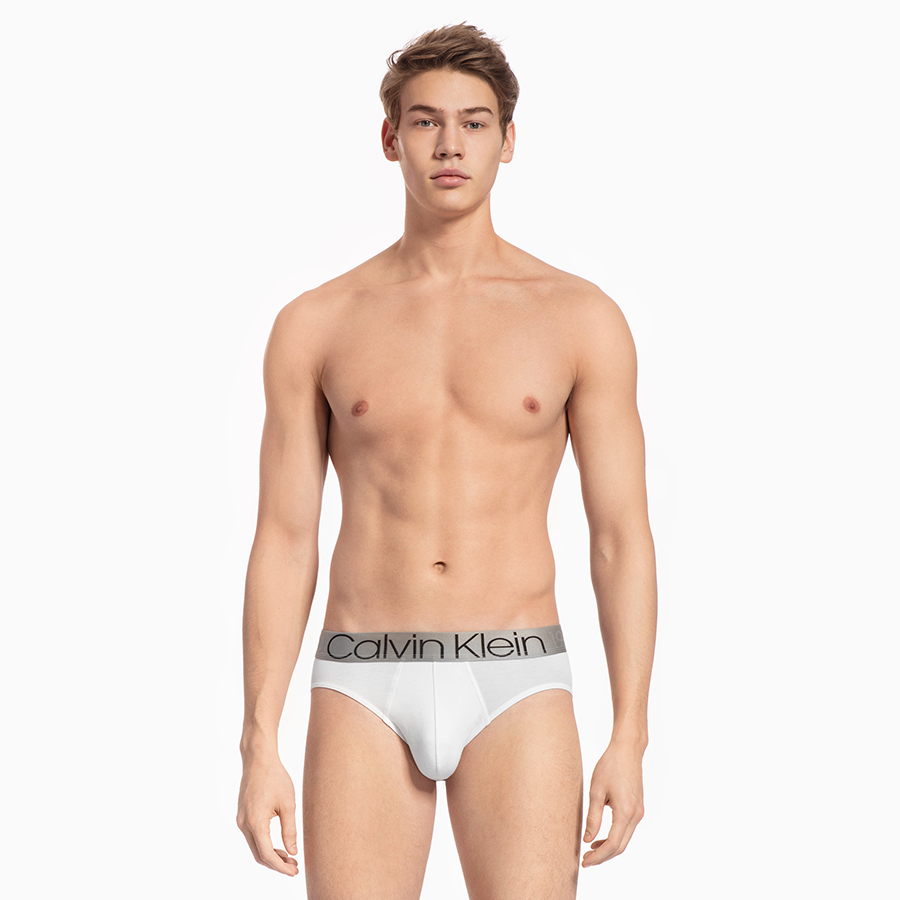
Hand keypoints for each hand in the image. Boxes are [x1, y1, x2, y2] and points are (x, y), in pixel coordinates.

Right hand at [236, 755, 299, 876]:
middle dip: (276, 864)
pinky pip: (253, 837)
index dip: (281, 867)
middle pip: (259, 855)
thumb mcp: (288, 804)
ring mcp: (241, 820)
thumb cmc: (275, 778)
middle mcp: (244, 824)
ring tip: (290, 857)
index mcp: (256, 822)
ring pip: (255, 847)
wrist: (259, 759)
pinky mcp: (243, 815)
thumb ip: (290, 830)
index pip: (267, 855)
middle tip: (294, 867)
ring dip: (271, 855)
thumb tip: (293, 851)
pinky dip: (265, 844)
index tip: (294, 871)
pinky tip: (279, 845)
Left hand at [581, 739, 644, 866]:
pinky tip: (600, 836)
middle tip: (585, 860)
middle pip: (620, 846)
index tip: (585, 862)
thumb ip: (593, 817)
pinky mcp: (637, 808)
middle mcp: (636, 815)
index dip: (598, 857)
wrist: (627, 750)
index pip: (613, 845)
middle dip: (603, 856)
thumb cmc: (610, 766)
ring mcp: (639, 812)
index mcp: (625, 812)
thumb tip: (587, 839)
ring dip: (608, 847)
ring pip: (624, 839)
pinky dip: (614, 837)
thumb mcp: (596, 790)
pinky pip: (626, 829)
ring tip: (590, 849)